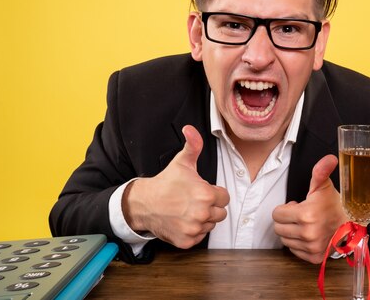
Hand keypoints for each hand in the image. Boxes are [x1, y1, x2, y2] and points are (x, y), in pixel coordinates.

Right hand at [123, 125, 229, 248]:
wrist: (144, 203)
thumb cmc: (166, 182)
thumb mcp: (182, 162)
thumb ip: (193, 145)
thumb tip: (190, 128)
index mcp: (206, 195)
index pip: (225, 197)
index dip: (214, 193)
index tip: (202, 190)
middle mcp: (202, 214)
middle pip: (220, 213)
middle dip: (211, 206)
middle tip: (195, 200)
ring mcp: (194, 229)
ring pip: (211, 225)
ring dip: (203, 219)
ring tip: (188, 209)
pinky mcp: (187, 241)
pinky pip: (200, 236)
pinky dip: (194, 231)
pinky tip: (183, 220)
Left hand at [272, 155, 346, 263]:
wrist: (352, 224)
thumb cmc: (335, 204)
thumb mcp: (325, 186)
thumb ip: (321, 171)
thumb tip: (329, 158)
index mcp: (306, 215)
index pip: (276, 214)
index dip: (286, 208)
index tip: (298, 206)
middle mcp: (307, 233)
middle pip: (278, 228)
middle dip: (286, 220)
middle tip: (301, 215)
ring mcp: (311, 247)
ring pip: (285, 240)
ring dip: (291, 232)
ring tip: (305, 224)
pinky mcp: (314, 257)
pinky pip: (294, 251)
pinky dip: (298, 244)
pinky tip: (309, 235)